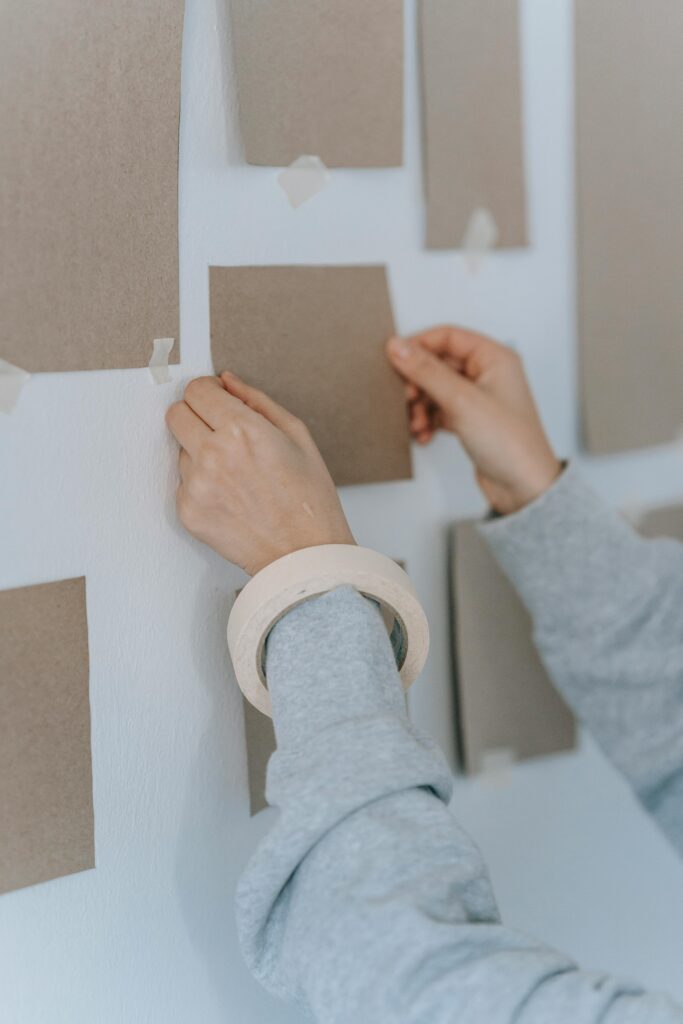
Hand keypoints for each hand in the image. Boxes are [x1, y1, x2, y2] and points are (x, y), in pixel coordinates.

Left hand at [166, 373, 354, 574]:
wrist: (304, 554)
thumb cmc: (308, 496)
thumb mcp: (296, 435)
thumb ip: (257, 401)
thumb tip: (225, 380)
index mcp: (242, 429)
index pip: (196, 391)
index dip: (208, 392)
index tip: (217, 400)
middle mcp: (213, 454)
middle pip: (176, 414)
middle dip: (195, 415)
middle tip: (218, 429)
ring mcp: (197, 486)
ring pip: (180, 449)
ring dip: (200, 452)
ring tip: (235, 473)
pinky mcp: (188, 512)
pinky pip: (184, 482)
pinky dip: (201, 483)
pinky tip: (231, 496)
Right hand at [386, 327, 561, 515]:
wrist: (523, 487)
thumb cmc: (510, 443)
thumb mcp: (461, 400)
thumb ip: (426, 371)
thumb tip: (398, 346)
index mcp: (494, 358)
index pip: (447, 337)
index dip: (418, 347)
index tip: (395, 361)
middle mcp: (487, 374)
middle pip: (438, 364)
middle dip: (417, 383)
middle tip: (405, 399)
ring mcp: (479, 398)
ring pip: (435, 389)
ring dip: (420, 406)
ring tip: (416, 424)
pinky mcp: (471, 420)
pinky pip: (439, 410)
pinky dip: (427, 421)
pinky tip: (424, 435)